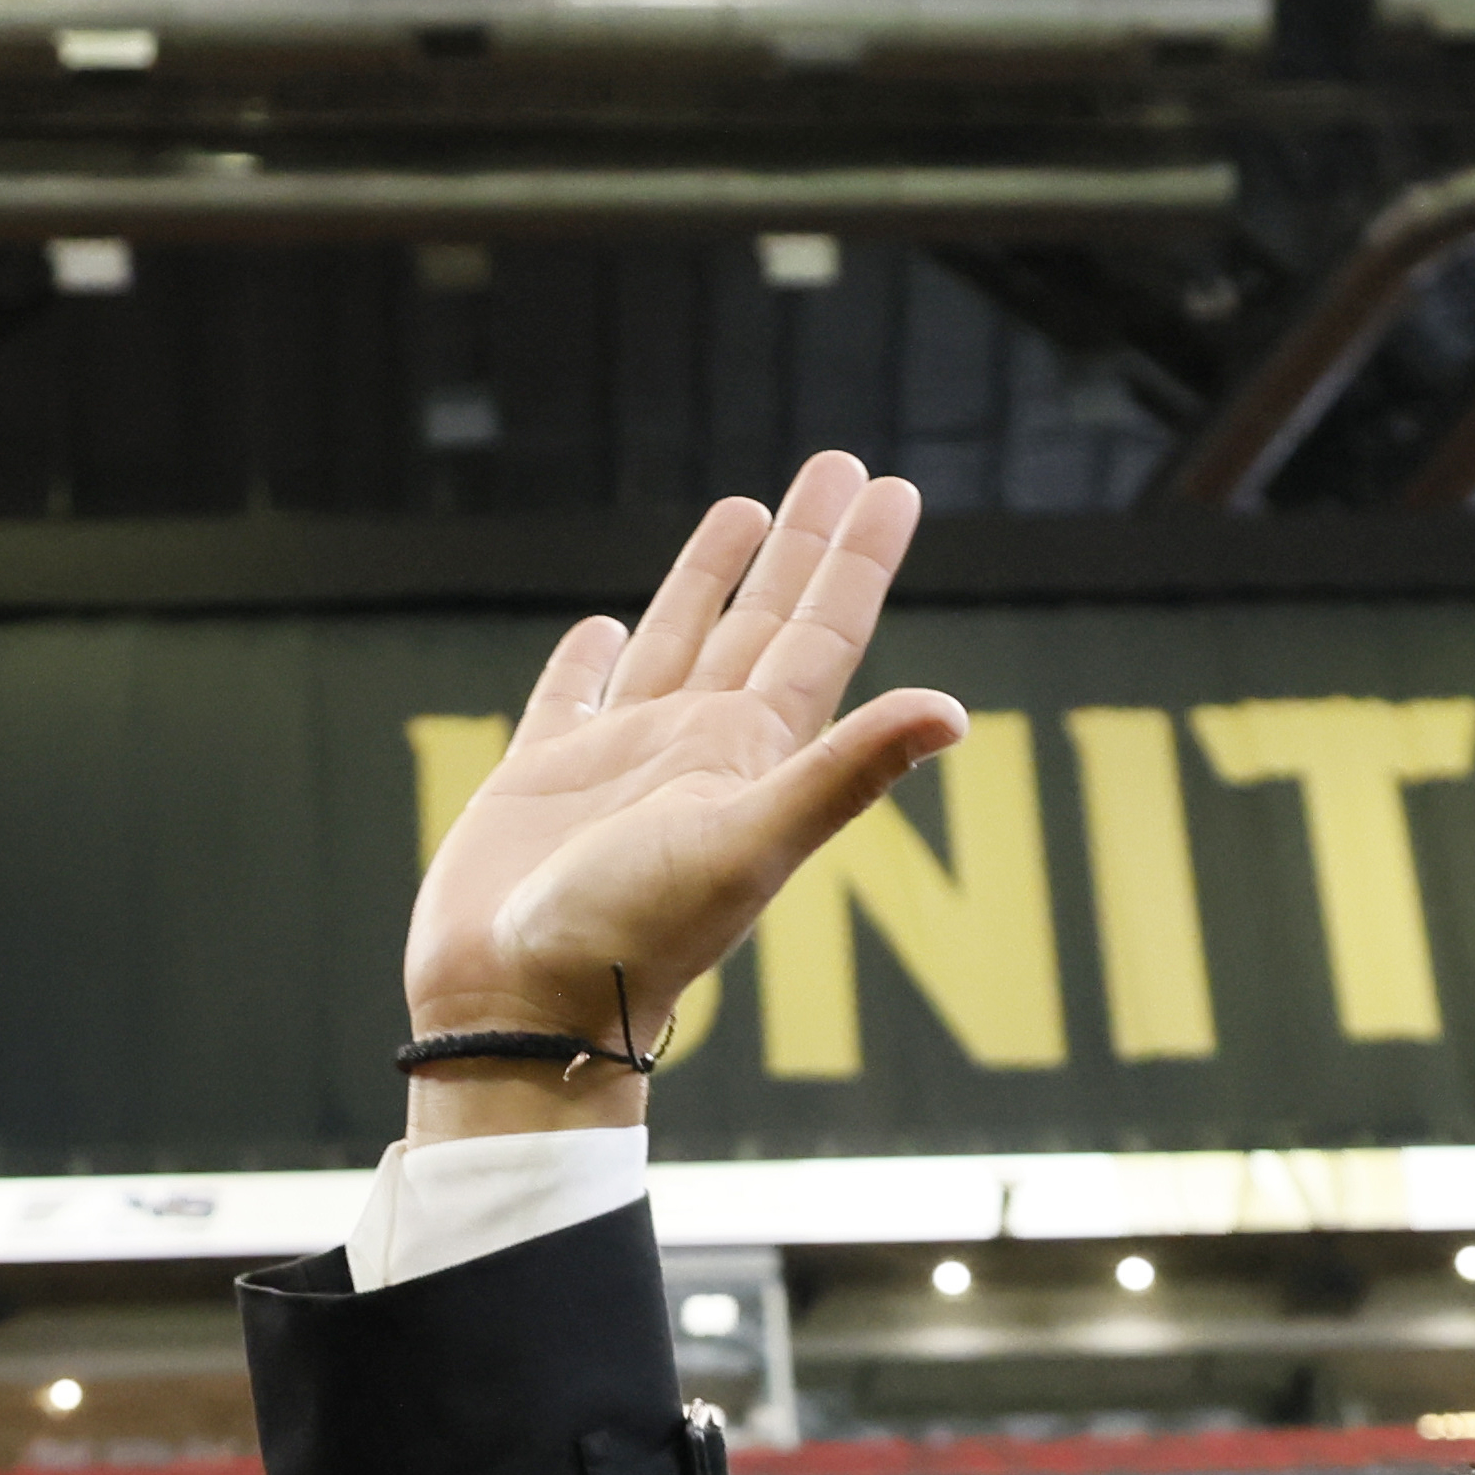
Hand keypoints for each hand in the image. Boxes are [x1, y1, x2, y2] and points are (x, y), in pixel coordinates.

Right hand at [401, 456, 961, 1122]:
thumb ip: (845, 773)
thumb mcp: (750, 846)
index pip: (823, 637)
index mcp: (752, 756)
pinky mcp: (539, 778)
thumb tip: (957, 711)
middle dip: (803, 545)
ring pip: (678, 641)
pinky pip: (572, 697)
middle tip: (838, 465)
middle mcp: (696, 750)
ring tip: (745, 507)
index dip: (858, 563)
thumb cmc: (632, 939)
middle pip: (764, 623)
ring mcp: (619, 762)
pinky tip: (603, 626)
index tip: (893, 488)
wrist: (518, 1010)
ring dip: (712, 578)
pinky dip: (589, 658)